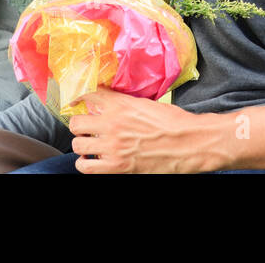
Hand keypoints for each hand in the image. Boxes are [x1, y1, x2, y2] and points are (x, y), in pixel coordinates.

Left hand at [67, 89, 221, 173]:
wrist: (189, 143)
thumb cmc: (173, 122)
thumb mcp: (146, 103)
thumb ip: (123, 103)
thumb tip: (108, 103)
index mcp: (120, 104)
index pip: (87, 96)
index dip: (80, 99)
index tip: (78, 103)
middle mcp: (112, 124)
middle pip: (76, 122)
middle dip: (79, 124)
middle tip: (85, 127)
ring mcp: (112, 147)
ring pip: (77, 145)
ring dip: (81, 144)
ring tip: (88, 145)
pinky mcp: (117, 167)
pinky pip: (86, 168)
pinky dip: (84, 164)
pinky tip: (91, 160)